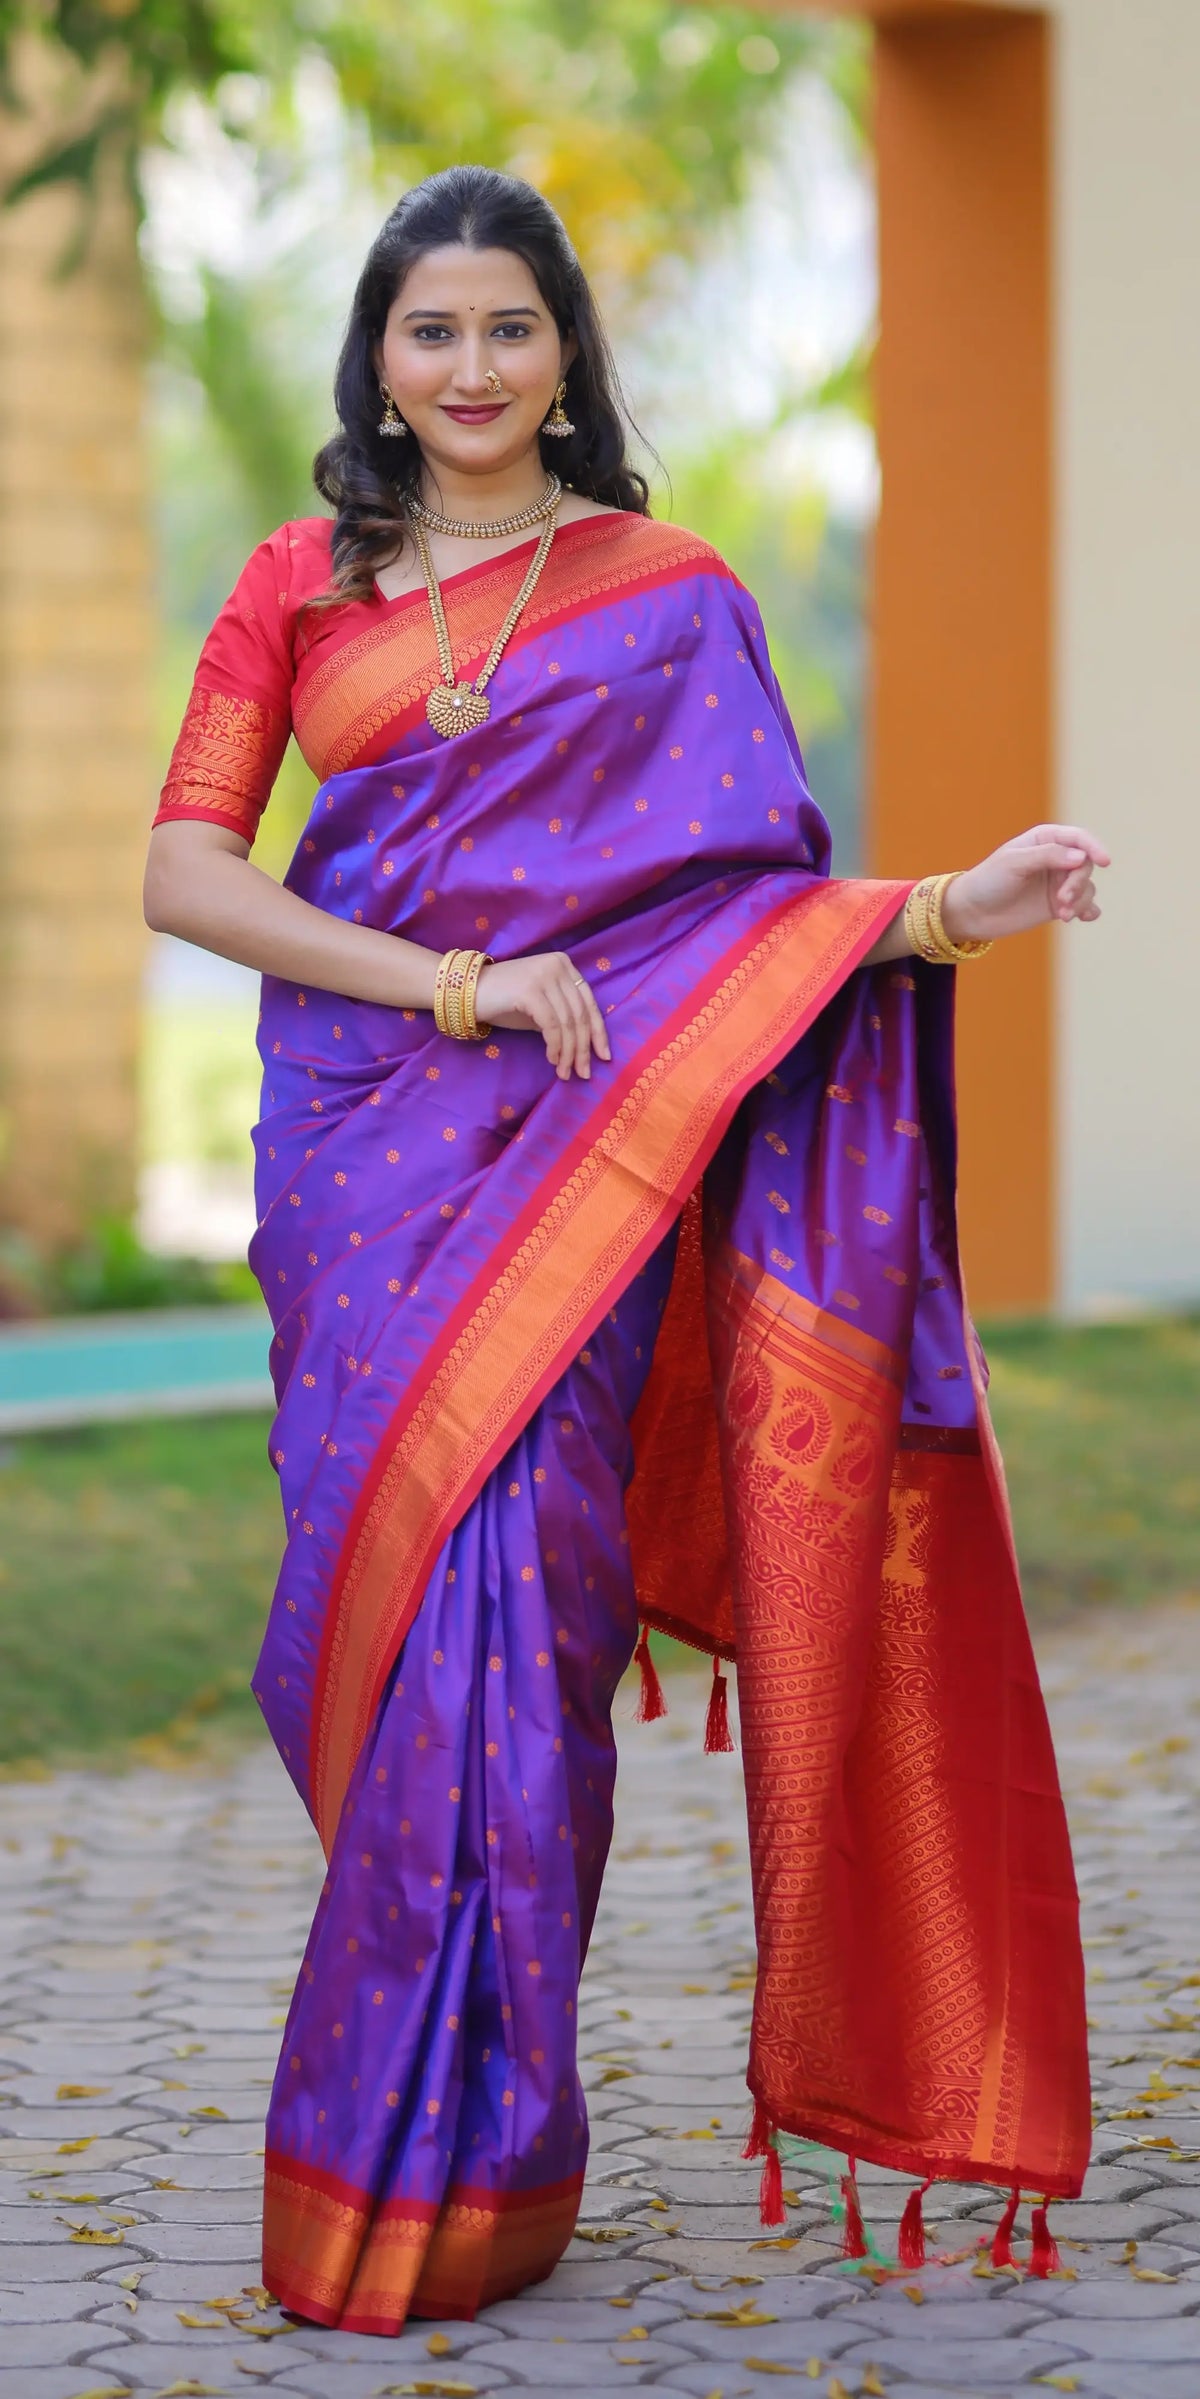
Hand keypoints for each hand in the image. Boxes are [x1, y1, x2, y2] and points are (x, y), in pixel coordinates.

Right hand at [475, 953, 610, 1080]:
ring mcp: (544, 976)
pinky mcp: (530, 990)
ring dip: (568, 1052)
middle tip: (583, 1073)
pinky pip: (551, 1025)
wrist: (467, 992)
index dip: (598, 1032)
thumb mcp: (541, 1006)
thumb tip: (586, 1047)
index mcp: (564, 965)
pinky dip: (554, 1046)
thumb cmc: (504, 1002)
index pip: (589, 1002)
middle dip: (583, 1048)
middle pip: (580, 1014)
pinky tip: (551, 1059)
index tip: (603, 1057)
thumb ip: (563, 1018)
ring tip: (565, 1072)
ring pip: (567, 1023)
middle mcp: (557, 966)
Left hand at [942, 824, 1110, 944]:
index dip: (1093, 848)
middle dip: (1078, 883)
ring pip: (1086, 887)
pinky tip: (1084, 917)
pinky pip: (1084, 905)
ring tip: (1063, 914)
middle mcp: (1056, 858)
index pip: (1078, 838)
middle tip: (1062, 900)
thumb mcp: (1014, 863)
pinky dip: (1088, 910)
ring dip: (1080, 900)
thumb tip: (1081, 857)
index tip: (1104, 862)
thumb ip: (1047, 856)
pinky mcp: (1058, 905)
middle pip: (1085, 865)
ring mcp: (1058, 882)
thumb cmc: (988, 881)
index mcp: (1045, 839)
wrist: (972, 912)